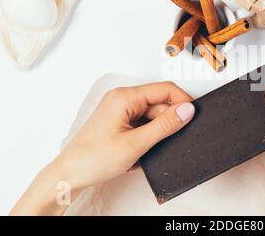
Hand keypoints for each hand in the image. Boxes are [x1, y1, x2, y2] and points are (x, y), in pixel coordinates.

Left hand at [11, 82, 194, 215]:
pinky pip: (143, 123)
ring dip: (157, 130)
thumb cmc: (93, 158)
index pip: (165, 89)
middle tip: (172, 139)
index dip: (183, 101)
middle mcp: (122, 99)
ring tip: (149, 148)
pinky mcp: (119, 122)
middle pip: (160, 102)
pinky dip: (148, 136)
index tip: (194, 115)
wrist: (69, 175)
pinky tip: (142, 150)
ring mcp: (120, 110)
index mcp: (125, 97)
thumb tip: (187, 110)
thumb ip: (165, 125)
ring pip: (152, 115)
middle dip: (169, 120)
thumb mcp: (136, 143)